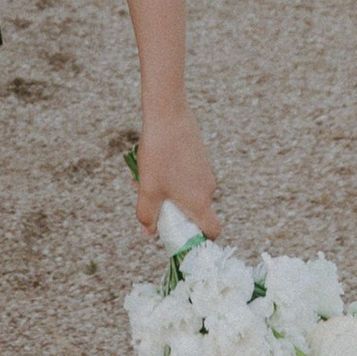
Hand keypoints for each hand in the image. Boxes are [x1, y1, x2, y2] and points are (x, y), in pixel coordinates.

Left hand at [133, 100, 219, 238]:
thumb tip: (148, 233)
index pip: (213, 230)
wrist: (168, 116)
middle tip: (150, 202)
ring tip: (143, 179)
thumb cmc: (159, 156)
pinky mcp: (200, 158)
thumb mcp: (148, 190)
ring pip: (187, 192)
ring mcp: (205, 172)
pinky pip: (187, 177)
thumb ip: (147, 216)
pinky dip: (171, 177)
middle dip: (172, 211)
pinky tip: (151, 164)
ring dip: (167, 192)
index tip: (182, 237)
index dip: (201, 239)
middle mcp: (208, 189)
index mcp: (200, 202)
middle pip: (194, 211)